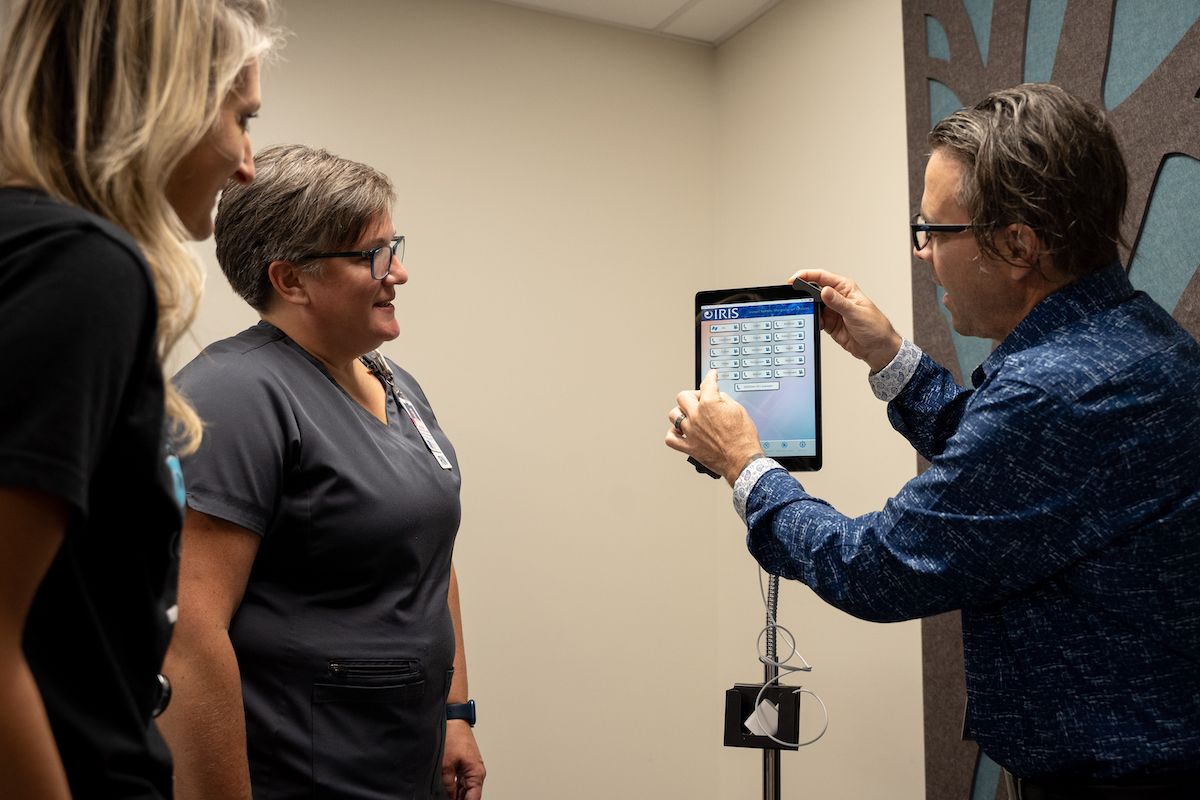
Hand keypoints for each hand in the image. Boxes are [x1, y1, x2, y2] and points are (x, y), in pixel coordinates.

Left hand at [442, 720, 484, 799]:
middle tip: (444, 799)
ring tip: (444, 796)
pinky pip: (461, 782)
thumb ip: (448, 785)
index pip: (473, 799)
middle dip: (458, 799)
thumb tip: (447, 797)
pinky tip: (445, 791)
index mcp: (476, 773)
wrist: (454, 719)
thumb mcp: (446, 765)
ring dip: (456, 795)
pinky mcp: (465, 765)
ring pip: (465, 790)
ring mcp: (471, 769)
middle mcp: (476, 772)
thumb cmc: (454, 736)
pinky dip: (455, 788)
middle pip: (469, 796)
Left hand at [665, 370, 762, 485]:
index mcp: (709, 404)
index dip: (710, 377)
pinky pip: (670, 439)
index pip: (707, 384)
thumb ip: (724, 399)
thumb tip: (717, 396)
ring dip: (680, 413)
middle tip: (699, 399)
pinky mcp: (689, 447)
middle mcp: (696, 416)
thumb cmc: (743, 438)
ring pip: (673, 416)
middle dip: (691, 396)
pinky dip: (673, 434)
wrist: (743, 460)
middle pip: (682, 397)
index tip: (711, 376)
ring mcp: (690, 432)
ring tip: (689, 416)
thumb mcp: (738, 411)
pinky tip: (680, 432)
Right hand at [789, 269, 900, 371]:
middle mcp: (837, 297)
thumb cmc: (875, 326)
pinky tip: (812, 322)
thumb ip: (838, 302)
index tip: (794, 280)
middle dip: (803, 292)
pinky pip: (815, 319)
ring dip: (807, 308)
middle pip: (813, 290)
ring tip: (803, 311)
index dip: (806, 276)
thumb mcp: (856, 313)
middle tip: (794, 297)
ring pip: (812, 305)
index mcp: (845, 288)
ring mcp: (832, 310)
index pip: (821, 277)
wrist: (878, 348)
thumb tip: (824, 291)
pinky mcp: (829, 323)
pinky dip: (811, 320)